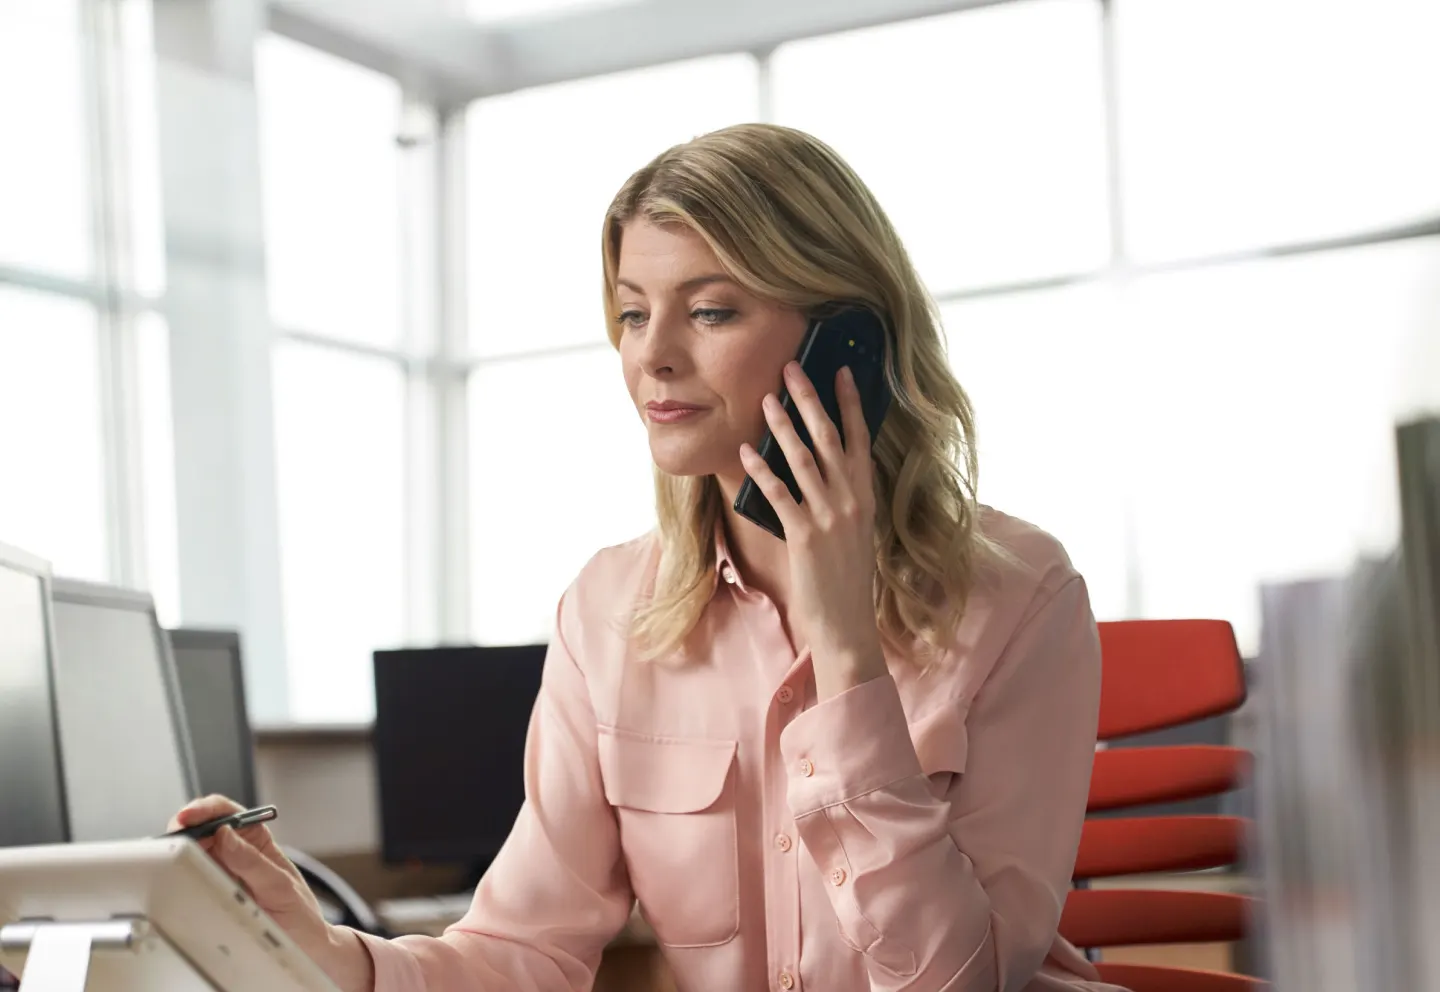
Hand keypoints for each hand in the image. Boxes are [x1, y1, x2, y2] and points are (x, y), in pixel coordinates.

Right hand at [167, 796, 373, 991]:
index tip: (189, 816)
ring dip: (179, 850)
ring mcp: (222, 872)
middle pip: (203, 829)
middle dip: (185, 828)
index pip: (229, 813)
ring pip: (193, 852)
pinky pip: (191, 877)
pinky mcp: (212, 892)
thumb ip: (253, 862)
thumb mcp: (279, 885)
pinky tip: (175, 876)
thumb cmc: (299, 912)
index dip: (207, 809)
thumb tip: (225, 836)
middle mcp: (237, 852)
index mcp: (258, 841)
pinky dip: (180, 873)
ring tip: (170, 857)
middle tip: (172, 840)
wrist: (302, 943)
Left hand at [739, 361, 887, 699]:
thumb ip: (842, 499)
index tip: (840, 370)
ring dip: (783, 427)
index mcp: (865, 497)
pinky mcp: (805, 537)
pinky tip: (747, 451)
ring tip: (766, 400)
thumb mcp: (853, 532)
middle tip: (792, 369)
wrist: (847, 625)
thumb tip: (820, 467)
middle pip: (828, 439)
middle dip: (809, 400)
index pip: (859, 439)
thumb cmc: (846, 581)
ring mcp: (829, 518)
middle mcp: (851, 502)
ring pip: (803, 460)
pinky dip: (762, 471)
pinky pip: (780, 496)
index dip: (849, 403)